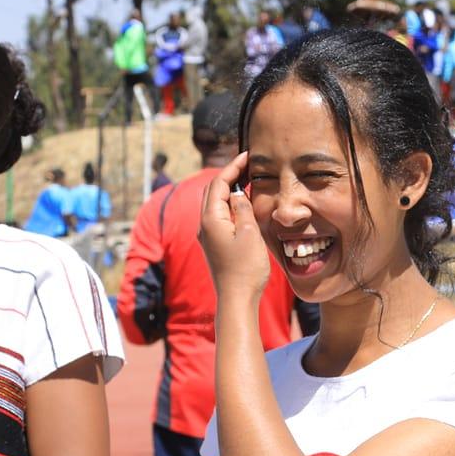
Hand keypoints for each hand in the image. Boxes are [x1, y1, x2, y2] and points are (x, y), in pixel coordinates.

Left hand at [198, 152, 271, 305]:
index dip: (233, 166)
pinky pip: (220, 216)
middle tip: (250, 164)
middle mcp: (204, 225)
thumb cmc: (245, 269)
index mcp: (211, 219)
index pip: (219, 183)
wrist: (236, 300)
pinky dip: (231, 204)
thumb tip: (237, 193)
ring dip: (230, 189)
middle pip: (213, 190)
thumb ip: (242, 208)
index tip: (248, 155)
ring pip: (216, 203)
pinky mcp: (214, 244)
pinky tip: (244, 204)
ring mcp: (208, 235)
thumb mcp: (249, 233)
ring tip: (249, 179)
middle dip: (230, 174)